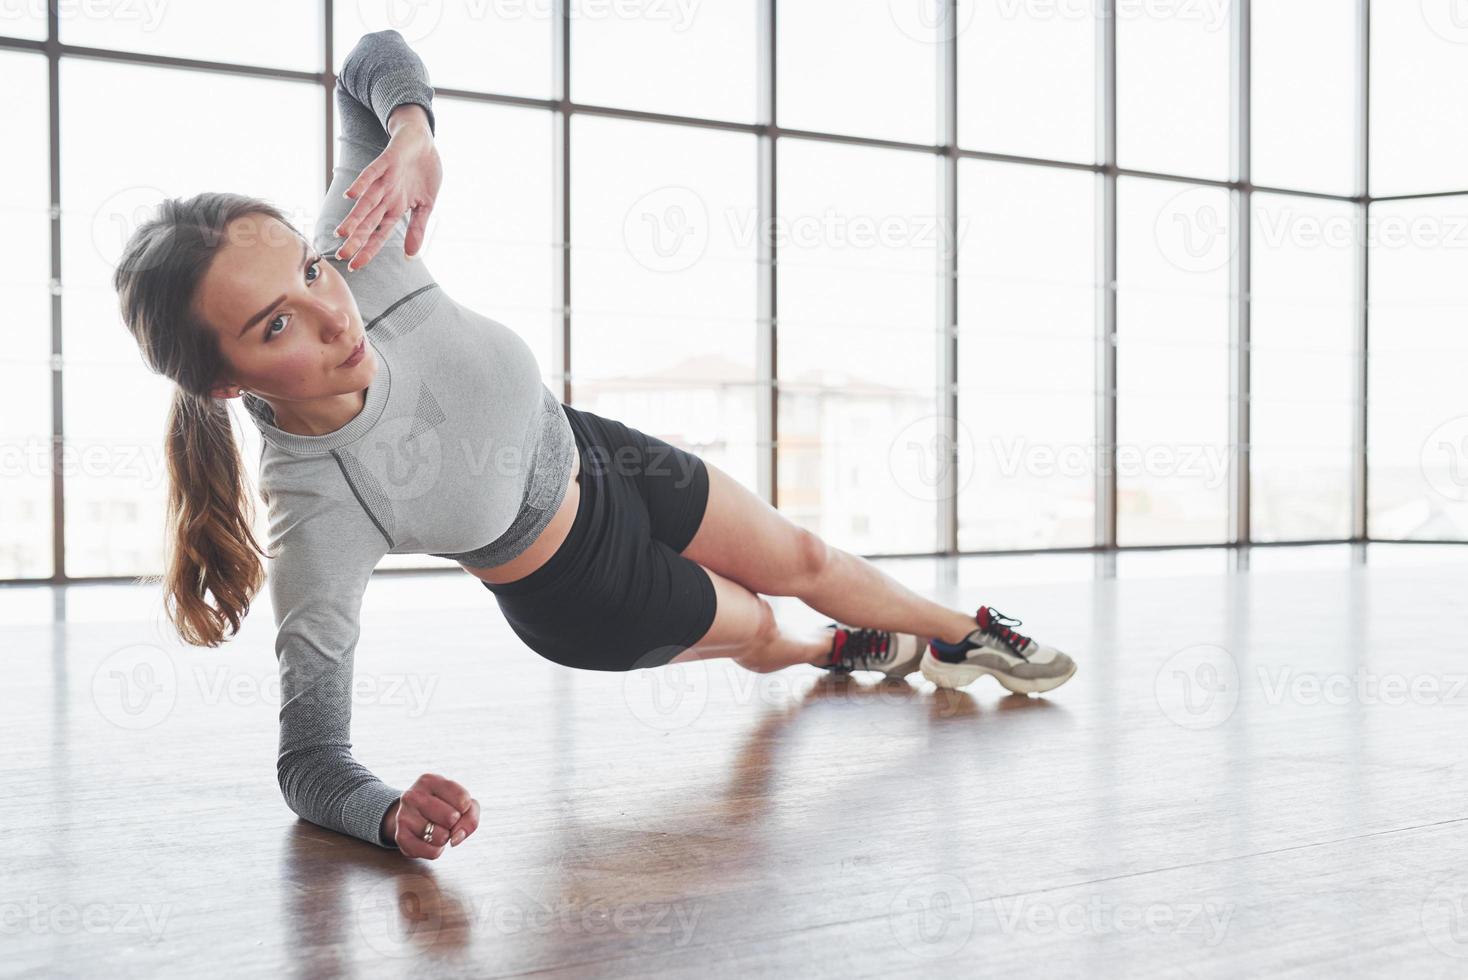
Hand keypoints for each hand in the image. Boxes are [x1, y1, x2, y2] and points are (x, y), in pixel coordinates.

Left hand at [334, 109, 440, 270]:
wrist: (422, 140)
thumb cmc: (423, 172)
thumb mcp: (426, 205)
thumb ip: (418, 229)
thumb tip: (411, 255)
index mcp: (396, 208)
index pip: (379, 234)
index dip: (368, 250)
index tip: (355, 266)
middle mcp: (386, 197)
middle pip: (368, 222)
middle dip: (356, 240)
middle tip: (341, 256)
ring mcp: (385, 181)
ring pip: (366, 203)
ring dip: (354, 217)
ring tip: (341, 233)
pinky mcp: (386, 162)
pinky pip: (371, 174)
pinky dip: (362, 184)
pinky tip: (351, 195)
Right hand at [382, 773, 481, 859]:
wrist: (412, 816)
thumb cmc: (443, 806)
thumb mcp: (462, 802)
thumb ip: (470, 817)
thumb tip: (456, 838)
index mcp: (429, 780)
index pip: (463, 800)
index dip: (465, 809)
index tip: (455, 806)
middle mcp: (413, 795)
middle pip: (451, 818)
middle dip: (454, 824)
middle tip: (445, 821)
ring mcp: (404, 816)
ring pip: (441, 836)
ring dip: (445, 838)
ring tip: (436, 829)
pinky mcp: (400, 837)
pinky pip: (431, 852)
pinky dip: (436, 850)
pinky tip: (430, 841)